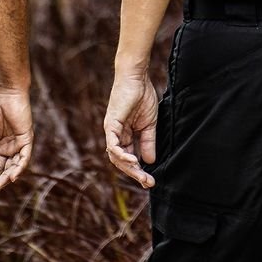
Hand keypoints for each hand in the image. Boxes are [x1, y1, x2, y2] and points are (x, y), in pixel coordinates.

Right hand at [0, 89, 33, 196]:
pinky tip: (12, 177)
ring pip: (16, 166)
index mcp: (3, 146)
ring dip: (7, 178)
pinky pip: (25, 157)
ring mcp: (21, 144)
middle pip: (7, 169)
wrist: (5, 93)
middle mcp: (13, 147)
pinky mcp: (27, 138)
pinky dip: (19, 167)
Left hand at [103, 72, 159, 188]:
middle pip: (122, 161)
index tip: (150, 180)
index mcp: (124, 136)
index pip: (129, 158)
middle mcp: (115, 135)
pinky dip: (120, 154)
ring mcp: (112, 131)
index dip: (139, 170)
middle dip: (135, 173)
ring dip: (129, 167)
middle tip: (148, 182)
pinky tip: (132, 160)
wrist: (137, 78)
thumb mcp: (149, 125)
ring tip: (142, 175)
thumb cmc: (142, 97)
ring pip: (116, 156)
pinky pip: (112, 144)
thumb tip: (150, 161)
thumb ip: (148, 142)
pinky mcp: (111, 125)